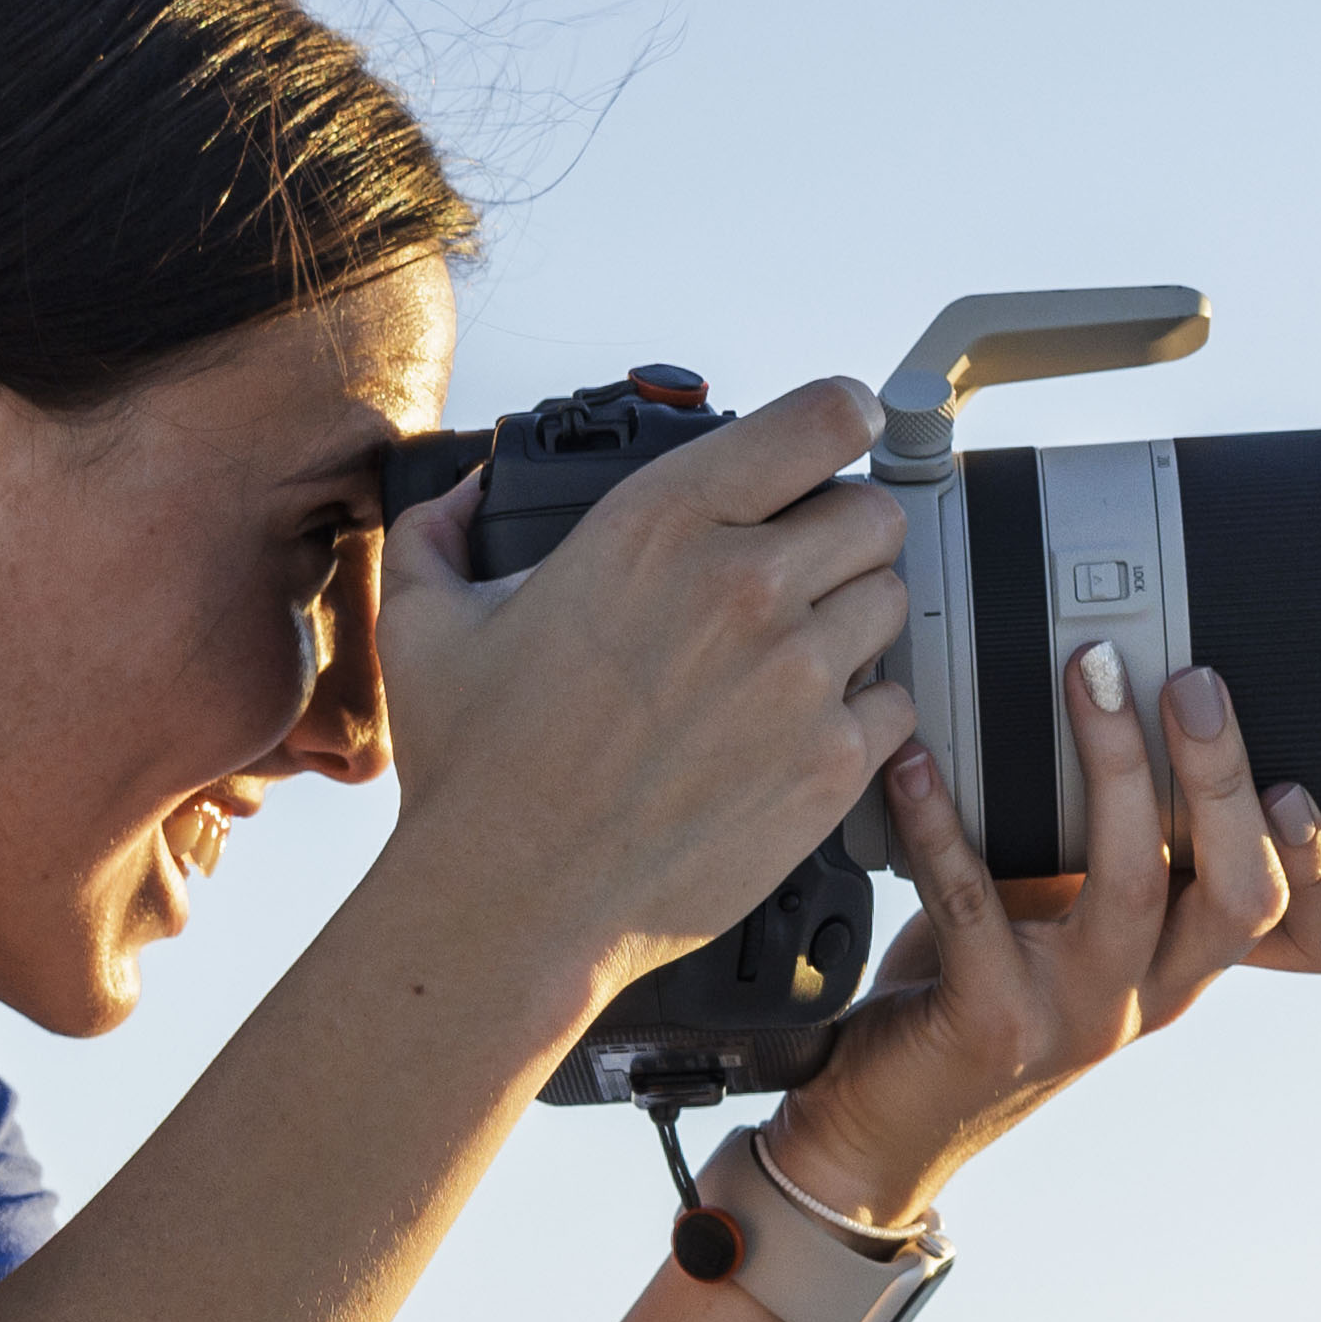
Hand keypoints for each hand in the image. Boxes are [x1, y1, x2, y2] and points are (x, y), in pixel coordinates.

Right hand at [359, 378, 924, 1026]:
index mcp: (660, 521)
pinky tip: (799, 731)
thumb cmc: (473, 773)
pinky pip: (895, 705)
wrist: (512, 904)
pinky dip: (862, 714)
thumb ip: (441, 532)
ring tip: (790, 659)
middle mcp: (744, 585)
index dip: (843, 420)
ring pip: (889, 603)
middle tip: (799, 572)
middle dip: (841, 534)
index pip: (824, 417)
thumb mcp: (425, 623)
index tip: (841, 437)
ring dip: (852, 622)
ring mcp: (797, 676)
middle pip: (874, 512)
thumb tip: (463, 492)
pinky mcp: (828, 764)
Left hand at [766, 641, 1320, 1227]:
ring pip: (1130, 888)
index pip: (1315, 938)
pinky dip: (942, 822)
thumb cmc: (979, 979)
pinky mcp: (991, 1026)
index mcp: (1188, 957)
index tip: (1298, 783)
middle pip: (1239, 891)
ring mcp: (1078, 1016)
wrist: (890, 1114)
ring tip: (1089, 675)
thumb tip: (1114, 678)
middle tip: (1193, 680)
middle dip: (1223, 777)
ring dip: (1116, 769)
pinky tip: (916, 761)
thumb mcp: (1065, 904)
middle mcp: (1154, 992)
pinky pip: (972, 905)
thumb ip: (1105, 830)